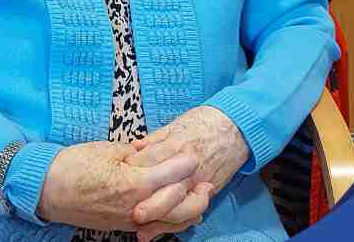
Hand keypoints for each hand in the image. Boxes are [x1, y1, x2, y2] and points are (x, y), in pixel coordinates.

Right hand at [36, 140, 207, 231]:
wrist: (47, 190)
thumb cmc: (74, 166)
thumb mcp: (107, 150)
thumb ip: (136, 152)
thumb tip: (155, 149)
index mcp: (133, 183)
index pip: (172, 174)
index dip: (185, 162)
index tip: (194, 152)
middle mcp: (136, 206)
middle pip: (179, 204)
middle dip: (196, 192)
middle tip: (206, 179)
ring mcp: (130, 220)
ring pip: (171, 221)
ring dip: (190, 210)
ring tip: (200, 198)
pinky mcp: (124, 226)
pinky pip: (156, 228)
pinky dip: (172, 221)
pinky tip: (180, 213)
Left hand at [125, 106, 249, 233]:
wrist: (236, 127)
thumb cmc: (204, 122)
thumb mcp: (176, 125)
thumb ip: (154, 140)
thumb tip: (133, 148)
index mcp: (176, 146)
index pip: (149, 161)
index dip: (131, 171)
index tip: (117, 178)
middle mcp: (188, 166)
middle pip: (166, 190)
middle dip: (150, 205)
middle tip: (132, 215)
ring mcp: (199, 180)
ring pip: (180, 207)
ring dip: (161, 221)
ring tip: (143, 230)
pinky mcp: (208, 190)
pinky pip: (191, 209)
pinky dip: (178, 221)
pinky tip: (164, 229)